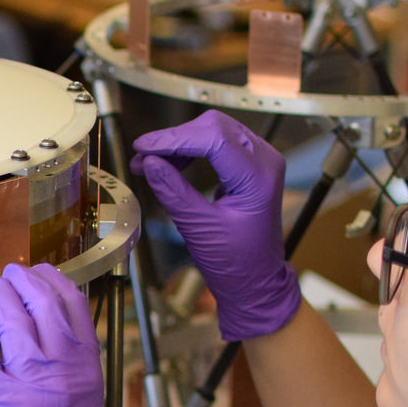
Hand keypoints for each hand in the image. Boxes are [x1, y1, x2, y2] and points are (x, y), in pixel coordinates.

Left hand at [0, 263, 103, 406]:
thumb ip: (74, 374)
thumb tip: (54, 339)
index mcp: (88, 375)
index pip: (76, 309)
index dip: (56, 284)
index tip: (43, 274)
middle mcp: (63, 373)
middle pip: (43, 305)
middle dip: (25, 281)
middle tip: (11, 274)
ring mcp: (28, 383)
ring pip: (13, 320)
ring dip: (0, 299)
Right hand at [130, 110, 298, 340]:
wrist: (256, 279)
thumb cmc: (235, 261)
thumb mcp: (198, 228)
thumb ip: (173, 191)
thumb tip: (149, 162)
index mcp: (257, 178)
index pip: (213, 140)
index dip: (173, 139)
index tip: (142, 147)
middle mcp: (265, 161)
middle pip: (214, 127)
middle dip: (175, 138)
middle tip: (143, 156)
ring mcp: (261, 160)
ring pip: (215, 130)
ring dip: (181, 142)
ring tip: (151, 162)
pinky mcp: (251, 165)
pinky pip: (219, 143)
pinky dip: (192, 149)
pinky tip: (171, 164)